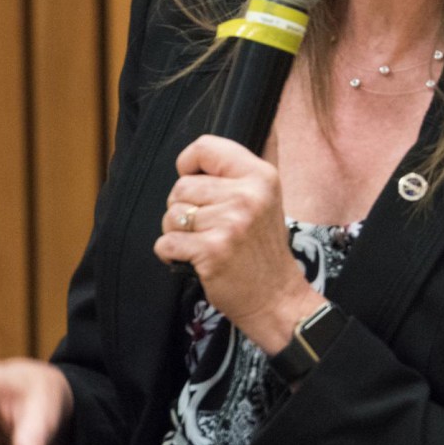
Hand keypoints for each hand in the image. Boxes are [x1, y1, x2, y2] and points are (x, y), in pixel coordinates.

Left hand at [154, 134, 322, 350]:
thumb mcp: (263, 200)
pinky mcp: (214, 250)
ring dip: (178, 234)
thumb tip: (195, 156)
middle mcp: (248, 195)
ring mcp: (231, 223)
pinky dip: (171, 255)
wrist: (276, 297)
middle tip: (208, 228)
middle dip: (183, 209)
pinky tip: (195, 260)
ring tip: (204, 244)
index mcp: (261, 176)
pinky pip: (166, 243)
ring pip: (171, 215)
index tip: (196, 183)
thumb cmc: (261, 250)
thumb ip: (235, 175)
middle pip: (181, 186)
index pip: (206, 147)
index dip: (189, 165)